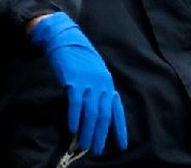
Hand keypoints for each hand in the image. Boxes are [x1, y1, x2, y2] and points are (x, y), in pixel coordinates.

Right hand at [29, 12, 127, 154]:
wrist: (69, 40)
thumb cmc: (81, 60)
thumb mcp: (96, 76)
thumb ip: (99, 93)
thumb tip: (98, 115)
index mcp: (108, 85)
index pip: (117, 110)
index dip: (120, 129)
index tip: (122, 145)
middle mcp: (102, 85)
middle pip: (104, 115)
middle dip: (101, 135)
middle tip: (97, 150)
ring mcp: (88, 83)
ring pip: (90, 112)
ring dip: (88, 131)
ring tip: (85, 145)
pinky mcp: (74, 81)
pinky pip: (75, 103)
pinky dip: (74, 117)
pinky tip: (72, 128)